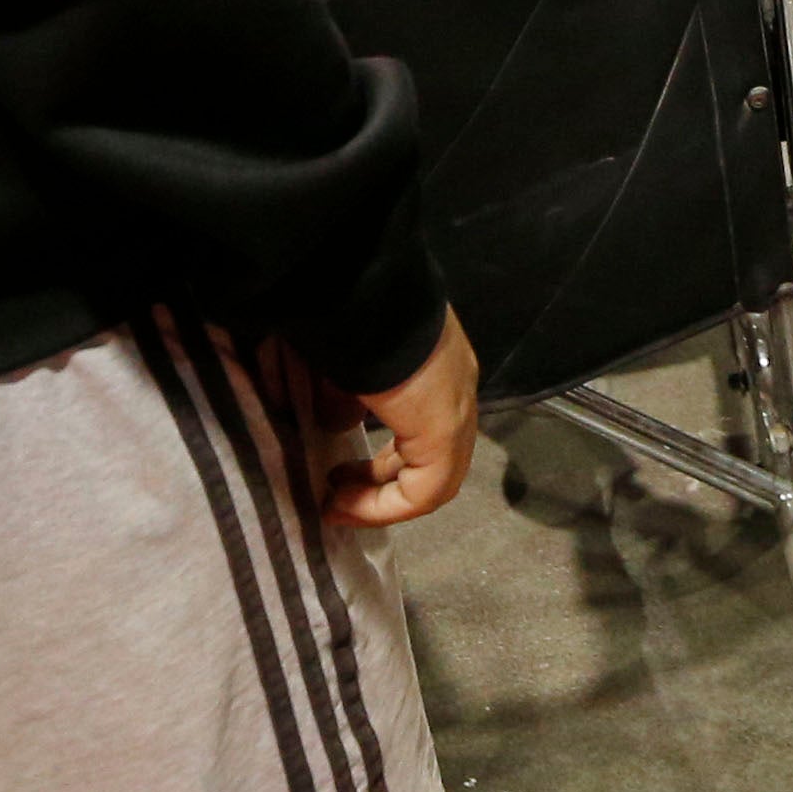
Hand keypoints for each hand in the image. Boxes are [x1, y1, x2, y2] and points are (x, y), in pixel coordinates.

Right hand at [331, 310, 480, 527]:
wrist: (361, 285)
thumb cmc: (342, 313)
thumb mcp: (336, 356)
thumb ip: (340, 392)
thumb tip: (337, 424)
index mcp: (434, 358)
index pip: (421, 421)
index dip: (382, 457)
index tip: (338, 472)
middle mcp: (454, 381)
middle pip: (430, 452)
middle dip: (381, 479)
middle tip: (337, 489)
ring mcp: (456, 404)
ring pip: (433, 475)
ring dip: (381, 498)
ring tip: (338, 505)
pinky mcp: (446, 427)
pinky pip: (427, 489)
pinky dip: (386, 506)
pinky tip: (346, 506)